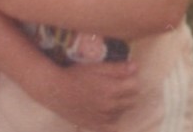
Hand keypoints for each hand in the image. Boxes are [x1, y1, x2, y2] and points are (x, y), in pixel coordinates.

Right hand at [36, 56, 151, 131]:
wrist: (56, 91)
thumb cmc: (77, 75)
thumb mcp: (98, 67)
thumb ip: (118, 68)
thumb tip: (136, 67)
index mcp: (112, 89)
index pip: (135, 86)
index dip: (132, 79)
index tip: (127, 75)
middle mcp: (109, 106)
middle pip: (131, 101)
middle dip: (129, 92)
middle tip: (120, 85)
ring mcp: (102, 118)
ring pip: (122, 113)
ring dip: (121, 105)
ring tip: (112, 96)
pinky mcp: (93, 125)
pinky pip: (111, 127)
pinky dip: (112, 119)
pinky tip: (108, 112)